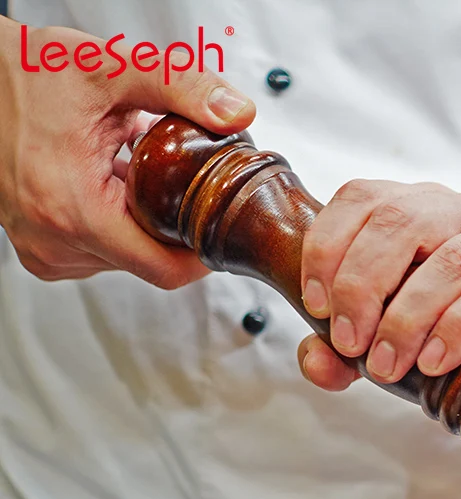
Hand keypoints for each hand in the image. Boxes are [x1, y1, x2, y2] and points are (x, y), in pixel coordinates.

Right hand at [0, 19, 255, 286]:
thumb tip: (236, 113)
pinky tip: (111, 186)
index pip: (163, 270)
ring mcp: (44, 250)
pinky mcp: (40, 251)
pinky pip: (99, 254)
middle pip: (148, 263)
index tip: (219, 233)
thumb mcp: (111, 69)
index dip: (201, 257)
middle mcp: (54, 240)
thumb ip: (181, 87)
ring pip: (126, 260)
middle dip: (171, 229)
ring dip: (142, 224)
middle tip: (177, 184)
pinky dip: (115, 224)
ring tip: (133, 176)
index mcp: (74, 209)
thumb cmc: (27, 74)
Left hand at [296, 180, 460, 390]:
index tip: (315, 305)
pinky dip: (460, 325)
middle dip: (363, 285)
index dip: (328, 245)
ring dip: (408, 317)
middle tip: (351, 345)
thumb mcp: (393, 342)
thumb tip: (315, 361)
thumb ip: (345, 352)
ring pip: (450, 259)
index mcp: (422, 209)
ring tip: (387, 366)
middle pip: (402, 220)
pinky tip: (436, 360)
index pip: (364, 196)